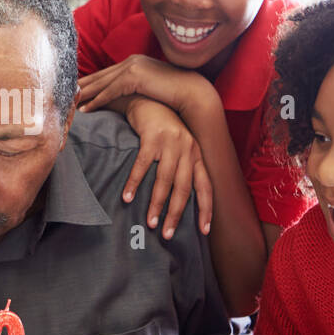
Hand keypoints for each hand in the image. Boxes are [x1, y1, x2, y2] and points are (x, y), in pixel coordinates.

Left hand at [76, 54, 202, 113]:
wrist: (191, 92)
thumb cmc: (175, 93)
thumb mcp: (151, 86)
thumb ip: (137, 87)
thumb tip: (128, 95)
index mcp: (134, 62)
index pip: (106, 73)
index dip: (89, 82)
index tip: (75, 89)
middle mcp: (131, 61)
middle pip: (99, 76)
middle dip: (81, 86)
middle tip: (63, 95)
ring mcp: (132, 67)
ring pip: (101, 83)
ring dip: (84, 94)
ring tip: (69, 104)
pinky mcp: (134, 78)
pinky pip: (110, 91)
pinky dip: (96, 101)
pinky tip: (85, 109)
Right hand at [121, 98, 212, 237]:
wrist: (149, 100)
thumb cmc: (163, 129)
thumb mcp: (179, 147)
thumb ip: (183, 167)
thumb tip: (177, 199)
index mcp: (197, 155)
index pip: (206, 186)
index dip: (206, 209)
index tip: (203, 231)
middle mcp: (188, 149)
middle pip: (184, 188)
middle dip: (176, 214)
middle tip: (168, 234)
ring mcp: (171, 142)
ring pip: (165, 180)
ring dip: (156, 204)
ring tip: (150, 222)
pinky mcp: (153, 136)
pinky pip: (143, 166)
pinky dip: (135, 183)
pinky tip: (128, 198)